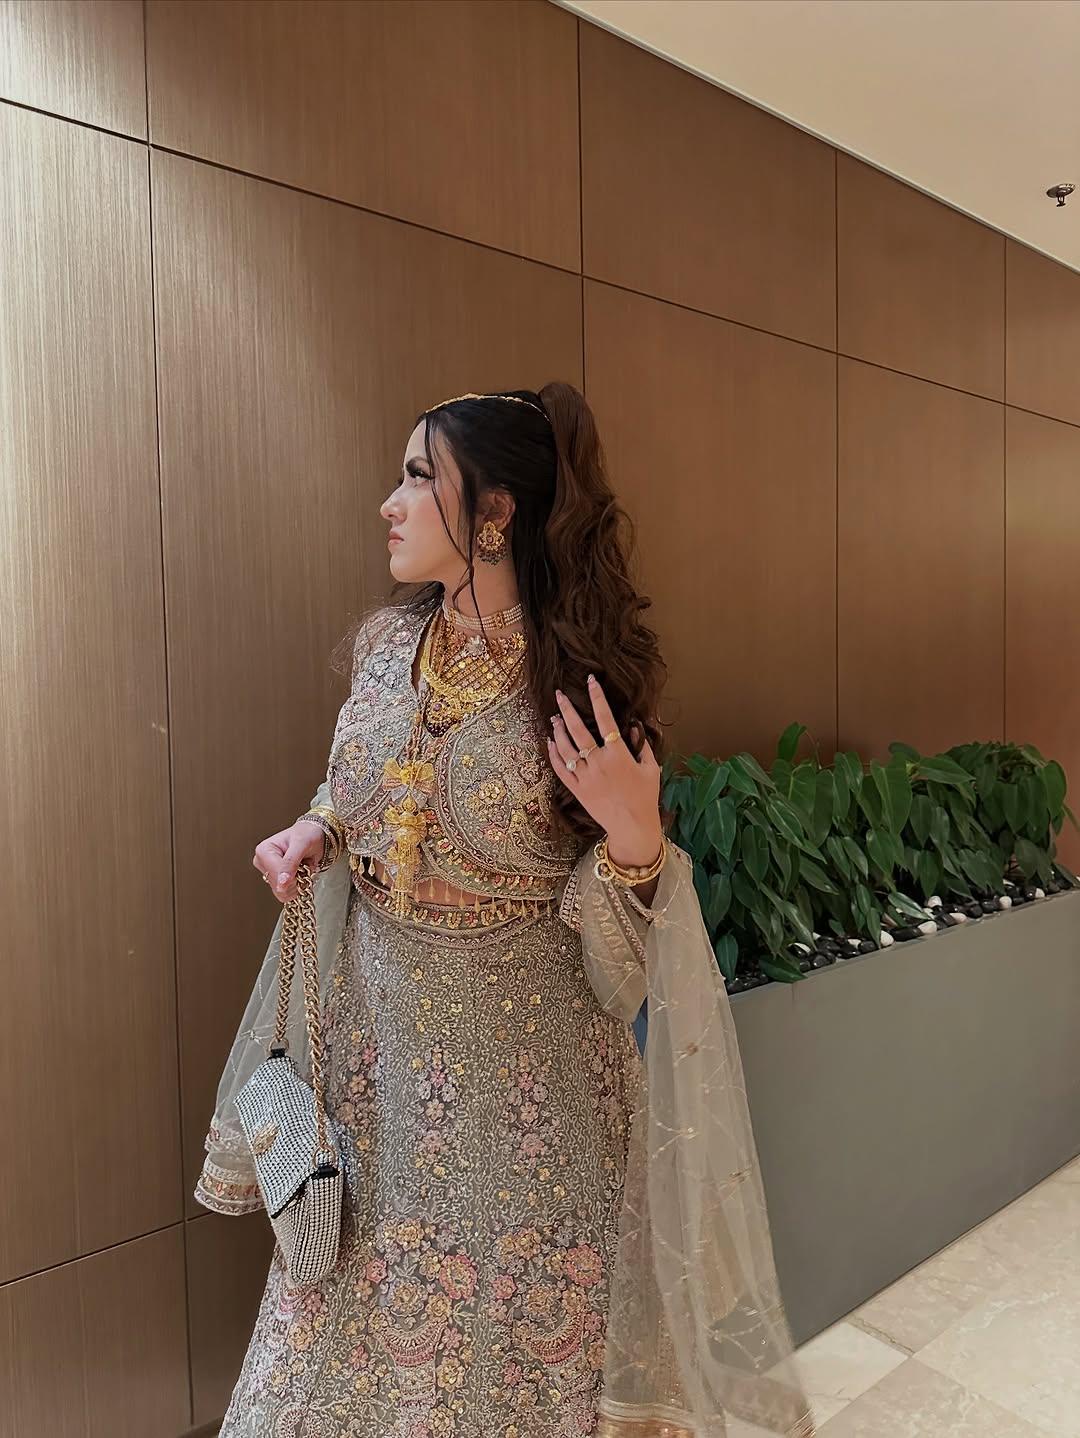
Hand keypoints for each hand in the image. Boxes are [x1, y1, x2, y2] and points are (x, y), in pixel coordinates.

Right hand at [253, 821, 324, 902]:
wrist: (315, 835)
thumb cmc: (307, 834)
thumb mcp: (301, 844)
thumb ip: (290, 863)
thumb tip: (281, 884)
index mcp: (263, 851)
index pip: (275, 875)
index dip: (292, 876)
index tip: (302, 867)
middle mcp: (263, 863)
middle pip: (278, 887)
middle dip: (296, 880)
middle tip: (303, 865)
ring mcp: (269, 873)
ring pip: (283, 893)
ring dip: (298, 883)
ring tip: (302, 868)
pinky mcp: (277, 881)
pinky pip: (287, 894)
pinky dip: (298, 886)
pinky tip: (300, 874)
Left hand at [547, 675, 662, 867]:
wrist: (632, 827)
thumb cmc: (646, 798)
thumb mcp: (651, 769)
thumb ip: (643, 745)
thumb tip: (635, 726)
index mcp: (618, 755)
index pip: (606, 719)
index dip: (597, 698)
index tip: (591, 681)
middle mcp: (599, 763)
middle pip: (578, 730)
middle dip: (567, 709)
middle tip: (559, 694)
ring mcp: (585, 776)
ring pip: (565, 748)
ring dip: (558, 730)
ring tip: (554, 717)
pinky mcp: (577, 790)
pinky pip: (560, 769)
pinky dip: (553, 755)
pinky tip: (550, 743)